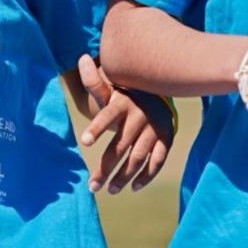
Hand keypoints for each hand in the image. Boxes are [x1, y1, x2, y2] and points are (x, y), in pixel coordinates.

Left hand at [77, 55, 172, 193]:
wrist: (160, 90)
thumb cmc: (126, 92)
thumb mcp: (110, 85)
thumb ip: (94, 81)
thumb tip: (81, 58)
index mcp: (122, 103)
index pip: (107, 115)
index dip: (97, 127)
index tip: (84, 141)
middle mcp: (139, 117)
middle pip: (120, 146)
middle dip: (105, 168)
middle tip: (92, 186)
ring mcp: (154, 130)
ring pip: (138, 158)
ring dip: (124, 177)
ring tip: (109, 190)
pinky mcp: (166, 139)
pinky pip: (158, 161)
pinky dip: (147, 176)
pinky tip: (133, 188)